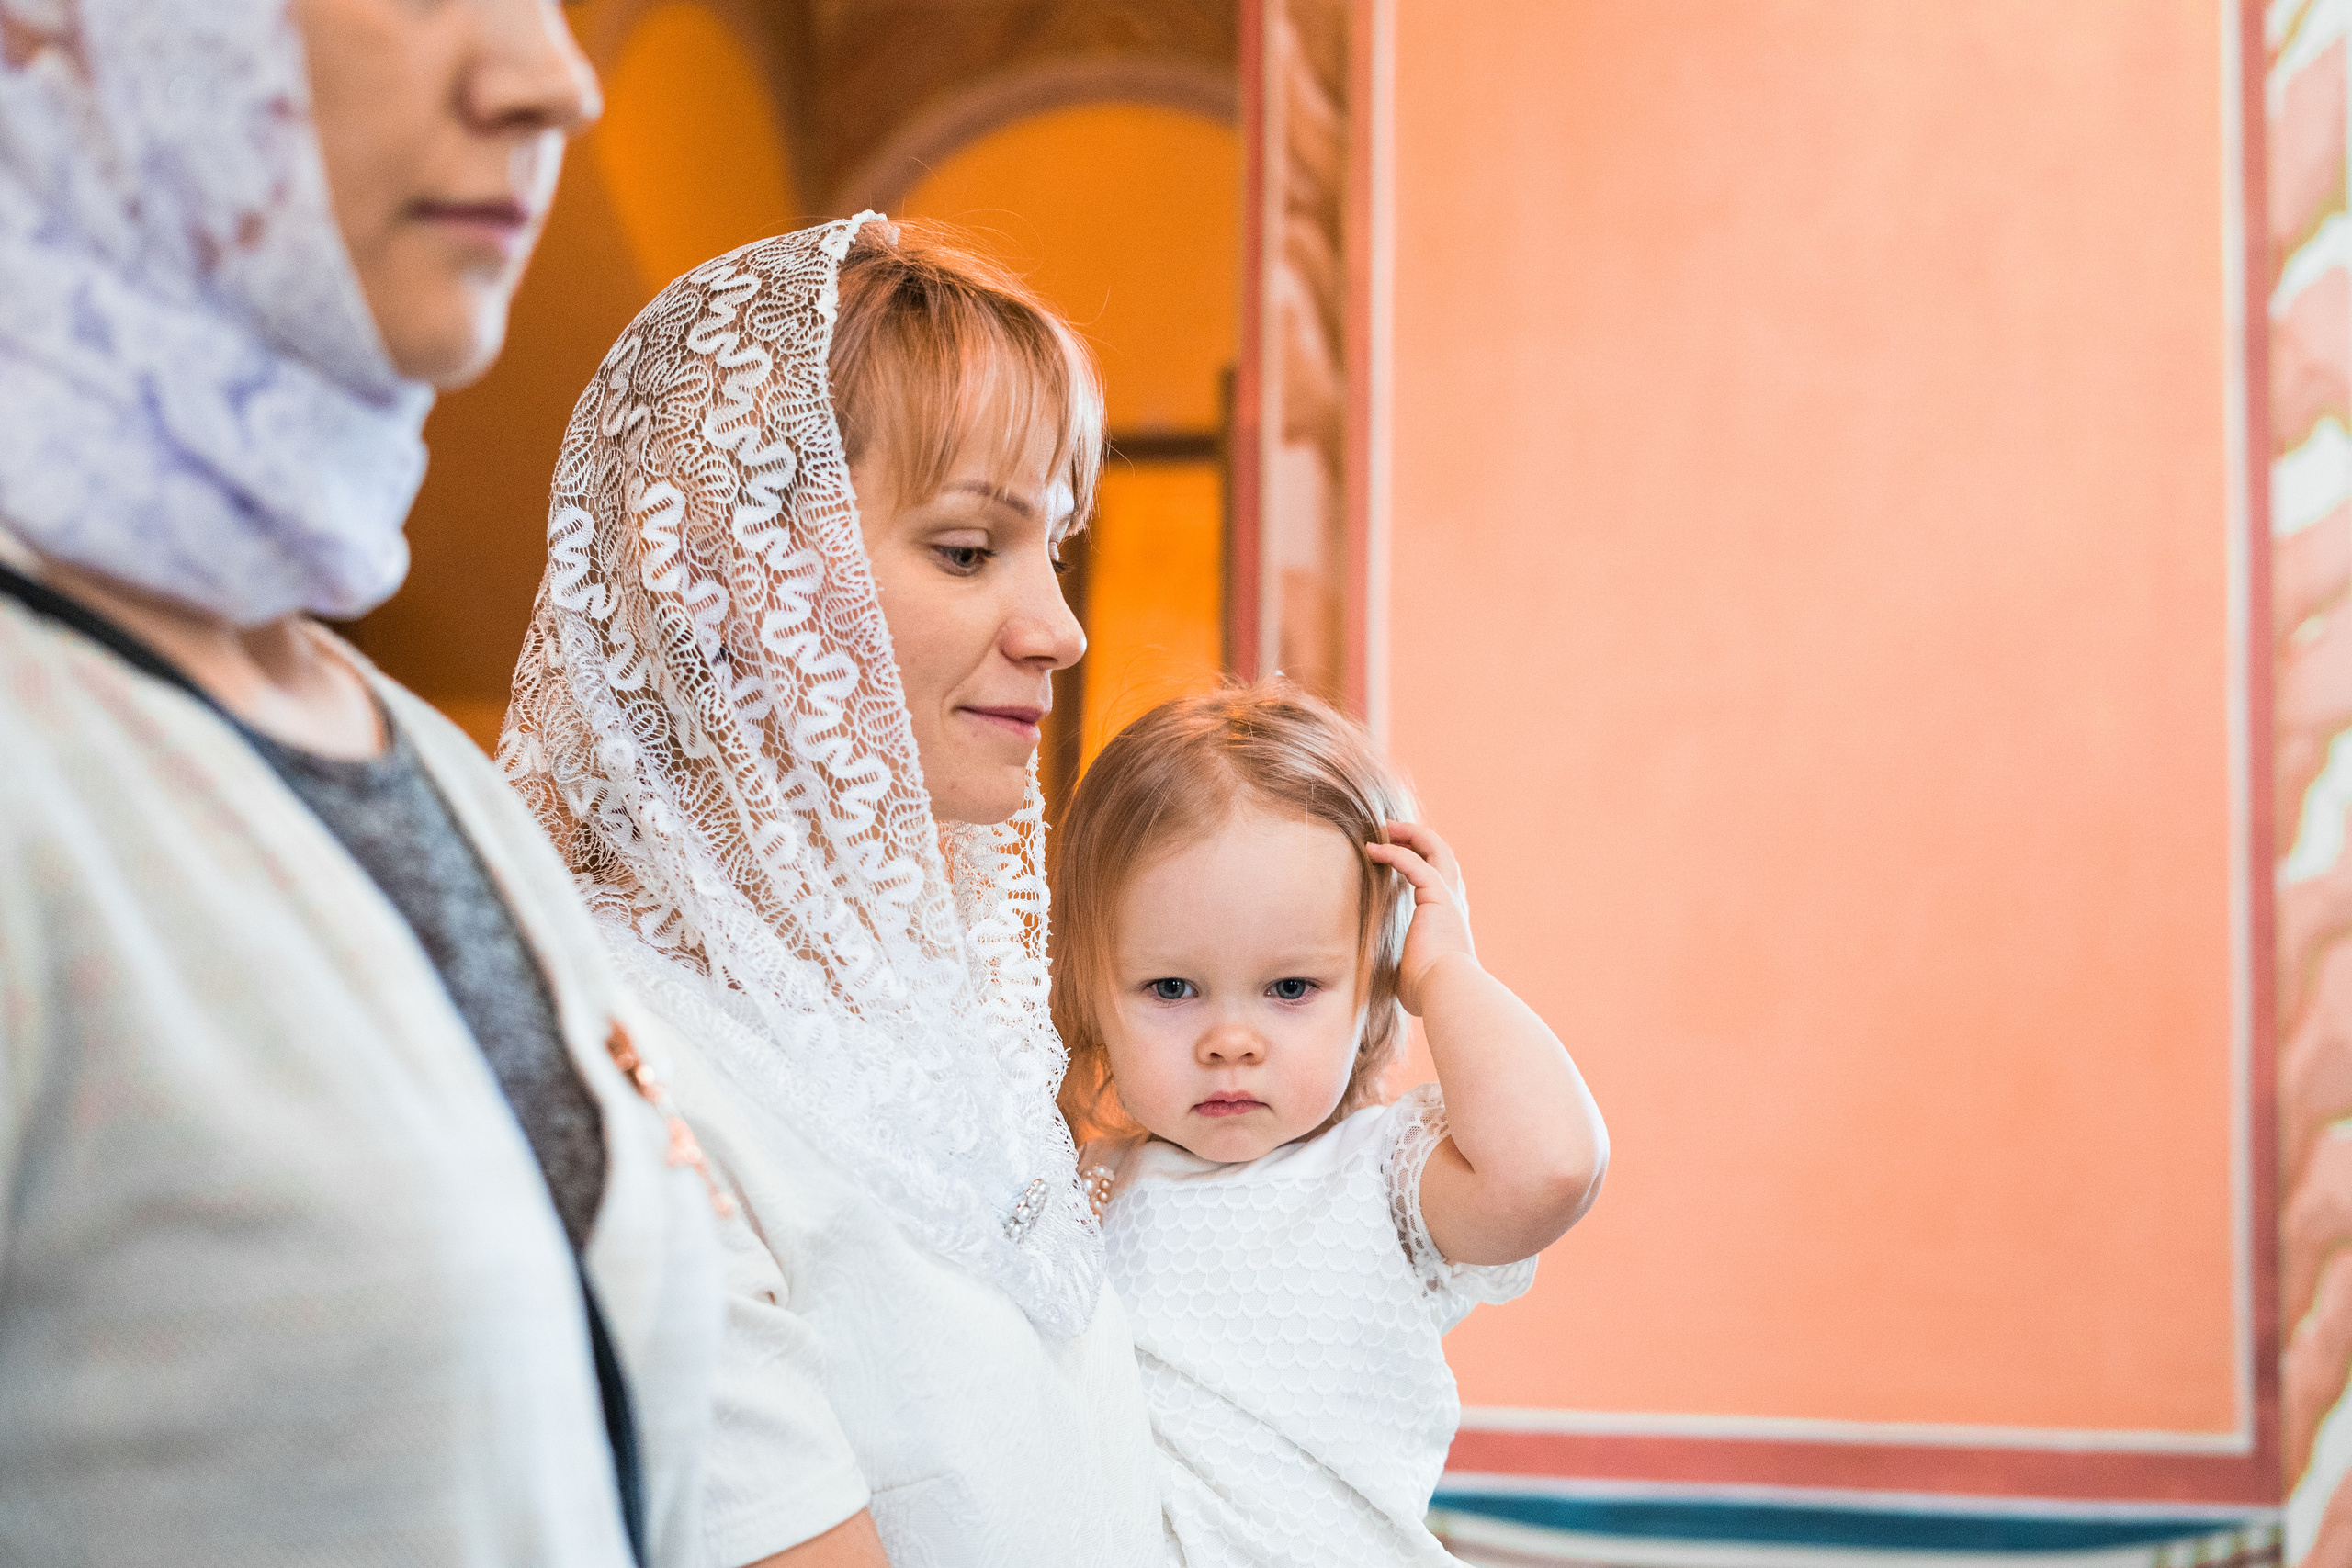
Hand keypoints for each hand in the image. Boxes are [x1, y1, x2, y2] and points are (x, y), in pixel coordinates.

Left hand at [1364, 821, 1477, 1014]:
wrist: (1446, 990)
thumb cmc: (1428, 989)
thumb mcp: (1411, 970)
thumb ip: (1403, 962)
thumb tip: (1391, 976)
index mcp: (1449, 917)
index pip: (1439, 877)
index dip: (1419, 859)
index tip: (1392, 852)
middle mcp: (1454, 901)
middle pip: (1442, 853)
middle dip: (1417, 836)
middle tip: (1388, 828)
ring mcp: (1449, 896)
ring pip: (1435, 848)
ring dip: (1409, 834)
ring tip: (1382, 827)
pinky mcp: (1437, 895)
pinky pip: (1414, 862)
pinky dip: (1393, 851)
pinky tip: (1372, 849)